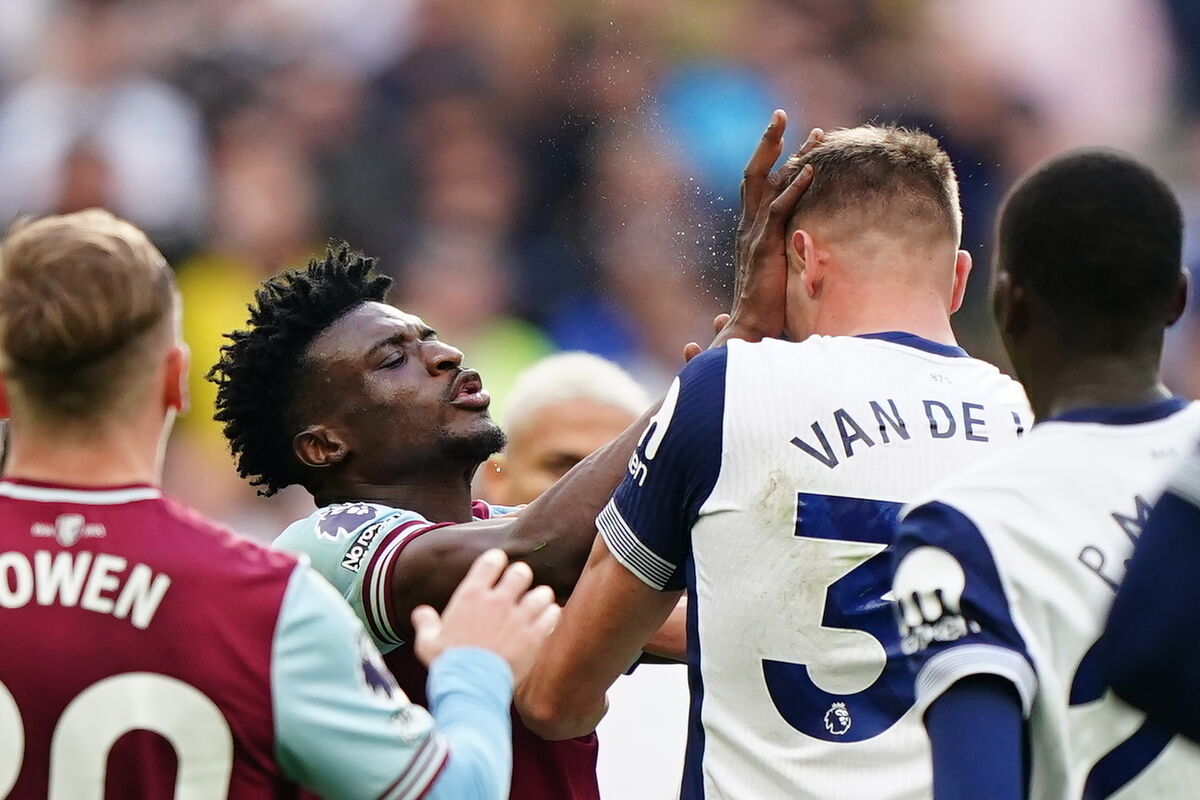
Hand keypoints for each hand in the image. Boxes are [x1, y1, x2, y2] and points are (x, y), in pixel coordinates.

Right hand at [412, 549, 560, 682]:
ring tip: (536, 605)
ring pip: (542, 593)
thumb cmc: (447, 664)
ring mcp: (518, 618)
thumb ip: (426, 623)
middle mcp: (498, 601)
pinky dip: (551, 616)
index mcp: (471, 595)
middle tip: (518, 589)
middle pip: (522, 572)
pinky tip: (545, 621)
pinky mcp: (534, 636)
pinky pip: (551, 615)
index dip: (497, 561)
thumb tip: (421, 613)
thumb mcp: (427, 642)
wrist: (469, 688)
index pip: (492, 560)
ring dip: (540, 598)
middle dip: (521, 578)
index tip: (498, 568)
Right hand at [712, 111, 822, 347]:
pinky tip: (812, 170)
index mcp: (750, 232)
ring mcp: (755, 235)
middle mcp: (748, 227)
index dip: (772, 160)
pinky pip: (779, 209)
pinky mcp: (765, 246)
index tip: (794, 141)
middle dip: (768, 142)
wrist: (749, 330)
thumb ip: (786, 260)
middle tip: (780, 114)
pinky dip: (795, 188)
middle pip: (755, 173)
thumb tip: (806, 254)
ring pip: (767, 183)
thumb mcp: (776, 277)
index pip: (758, 187)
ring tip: (813, 133)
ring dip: (789, 155)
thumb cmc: (765, 310)